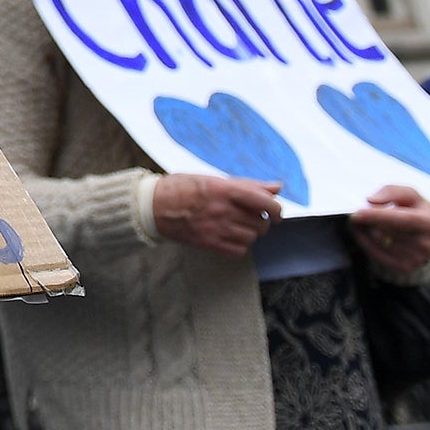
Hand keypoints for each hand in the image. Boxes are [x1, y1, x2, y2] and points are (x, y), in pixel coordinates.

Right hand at [152, 173, 282, 256]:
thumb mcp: (213, 179)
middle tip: (247, 216)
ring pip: (252, 237)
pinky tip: (229, 236)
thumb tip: (278, 187)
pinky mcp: (210, 243)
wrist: (152, 206)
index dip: (277, 209)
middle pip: (261, 223)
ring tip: (235, 225)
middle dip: (260, 221)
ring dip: (249, 233)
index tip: (276, 213)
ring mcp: (216, 228)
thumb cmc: (182, 188)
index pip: (265, 202)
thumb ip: (247, 185)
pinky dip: (239, 245)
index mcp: (224, 189)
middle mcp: (223, 210)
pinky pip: (239, 250)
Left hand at [349, 185, 429, 277]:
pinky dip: (365, 243)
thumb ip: (391, 192)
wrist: (427, 234)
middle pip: (387, 231)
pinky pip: (376, 255)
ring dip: (364, 231)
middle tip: (356, 215)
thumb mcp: (409, 195)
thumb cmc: (415, 211)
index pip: (402, 220)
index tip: (357, 213)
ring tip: (365, 223)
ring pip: (379, 243)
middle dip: (367, 222)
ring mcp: (417, 259)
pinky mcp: (405, 268)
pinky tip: (365, 234)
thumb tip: (372, 201)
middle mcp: (427, 244)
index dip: (378, 216)